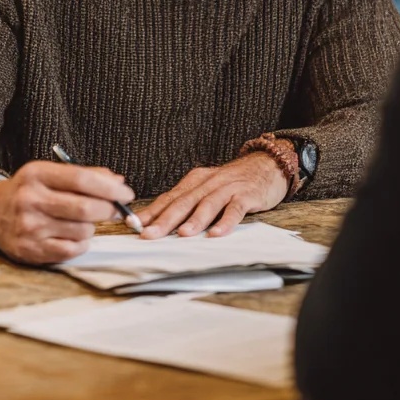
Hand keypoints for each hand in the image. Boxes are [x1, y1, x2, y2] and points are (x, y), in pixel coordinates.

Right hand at [0, 160, 134, 265]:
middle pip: (84, 208)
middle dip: (109, 209)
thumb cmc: (29, 190)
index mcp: (36, 174)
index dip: (109, 188)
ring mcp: (29, 227)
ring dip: (93, 227)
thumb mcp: (49, 173)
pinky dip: (82, 243)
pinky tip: (75, 235)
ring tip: (85, 221)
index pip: (81, 179)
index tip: (127, 193)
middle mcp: (30, 200)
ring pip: (82, 230)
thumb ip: (84, 174)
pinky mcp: (30, 250)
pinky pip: (71, 250)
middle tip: (117, 210)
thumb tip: (118, 182)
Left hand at [136, 152, 288, 239]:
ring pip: (207, 204)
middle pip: (183, 202)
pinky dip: (226, 222)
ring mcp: (227, 188)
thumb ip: (189, 203)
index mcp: (195, 181)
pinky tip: (217, 233)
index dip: (151, 212)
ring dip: (194, 220)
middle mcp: (208, 182)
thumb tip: (162, 223)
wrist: (266, 165)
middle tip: (149, 234)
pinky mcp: (246, 195)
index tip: (134, 224)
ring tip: (182, 234)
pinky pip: (235, 209)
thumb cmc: (233, 183)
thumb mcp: (207, 188)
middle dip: (164, 219)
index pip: (169, 198)